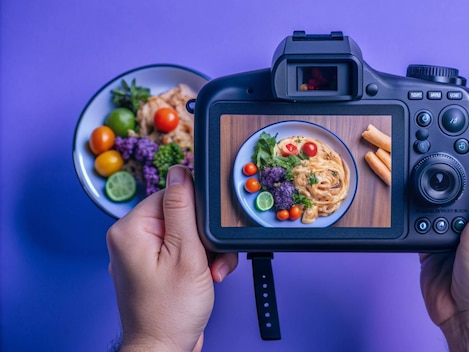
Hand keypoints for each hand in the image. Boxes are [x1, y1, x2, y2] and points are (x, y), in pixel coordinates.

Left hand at [107, 165, 237, 351]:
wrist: (164, 350)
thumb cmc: (170, 312)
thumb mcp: (185, 254)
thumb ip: (183, 209)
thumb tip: (180, 171)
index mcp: (130, 230)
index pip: (170, 195)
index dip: (197, 212)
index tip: (207, 234)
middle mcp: (131, 239)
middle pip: (181, 216)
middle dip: (205, 237)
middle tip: (212, 260)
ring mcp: (142, 255)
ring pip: (186, 234)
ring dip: (206, 252)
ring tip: (211, 274)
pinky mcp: (154, 268)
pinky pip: (181, 251)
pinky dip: (198, 262)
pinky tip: (206, 277)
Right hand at [419, 109, 468, 349]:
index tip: (462, 108)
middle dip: (451, 140)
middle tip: (431, 121)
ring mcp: (465, 215)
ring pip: (445, 179)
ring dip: (429, 163)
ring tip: (414, 141)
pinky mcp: (441, 227)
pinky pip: (426, 201)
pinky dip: (416, 189)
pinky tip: (405, 176)